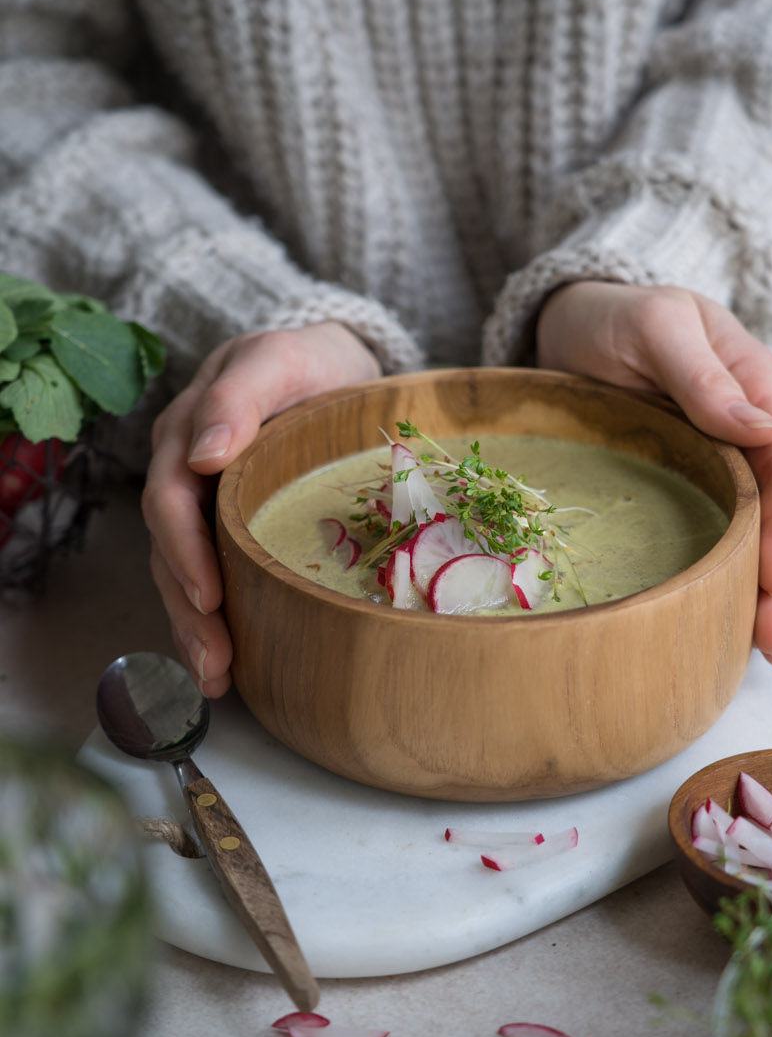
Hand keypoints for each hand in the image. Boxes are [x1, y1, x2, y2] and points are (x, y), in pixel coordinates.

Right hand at [141, 323, 381, 696]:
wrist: (336, 365)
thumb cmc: (310, 360)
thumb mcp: (279, 358)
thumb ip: (238, 396)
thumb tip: (201, 457)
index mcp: (186, 434)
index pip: (170, 499)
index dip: (184, 550)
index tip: (209, 595)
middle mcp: (187, 476)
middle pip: (171, 549)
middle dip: (188, 609)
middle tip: (214, 660)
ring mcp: (209, 506)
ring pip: (186, 572)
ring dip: (197, 629)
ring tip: (217, 678)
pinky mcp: (235, 530)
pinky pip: (215, 577)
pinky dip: (218, 622)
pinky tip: (230, 666)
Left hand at [536, 281, 771, 665]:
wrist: (575, 321)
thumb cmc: (615, 316)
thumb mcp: (656, 328)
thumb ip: (703, 375)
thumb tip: (764, 427)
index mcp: (757, 387)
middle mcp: (752, 430)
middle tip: (771, 641)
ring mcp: (724, 459)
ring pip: (759, 530)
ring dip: (767, 591)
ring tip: (765, 651)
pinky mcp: (693, 482)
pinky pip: (722, 530)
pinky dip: (730, 577)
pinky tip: (728, 623)